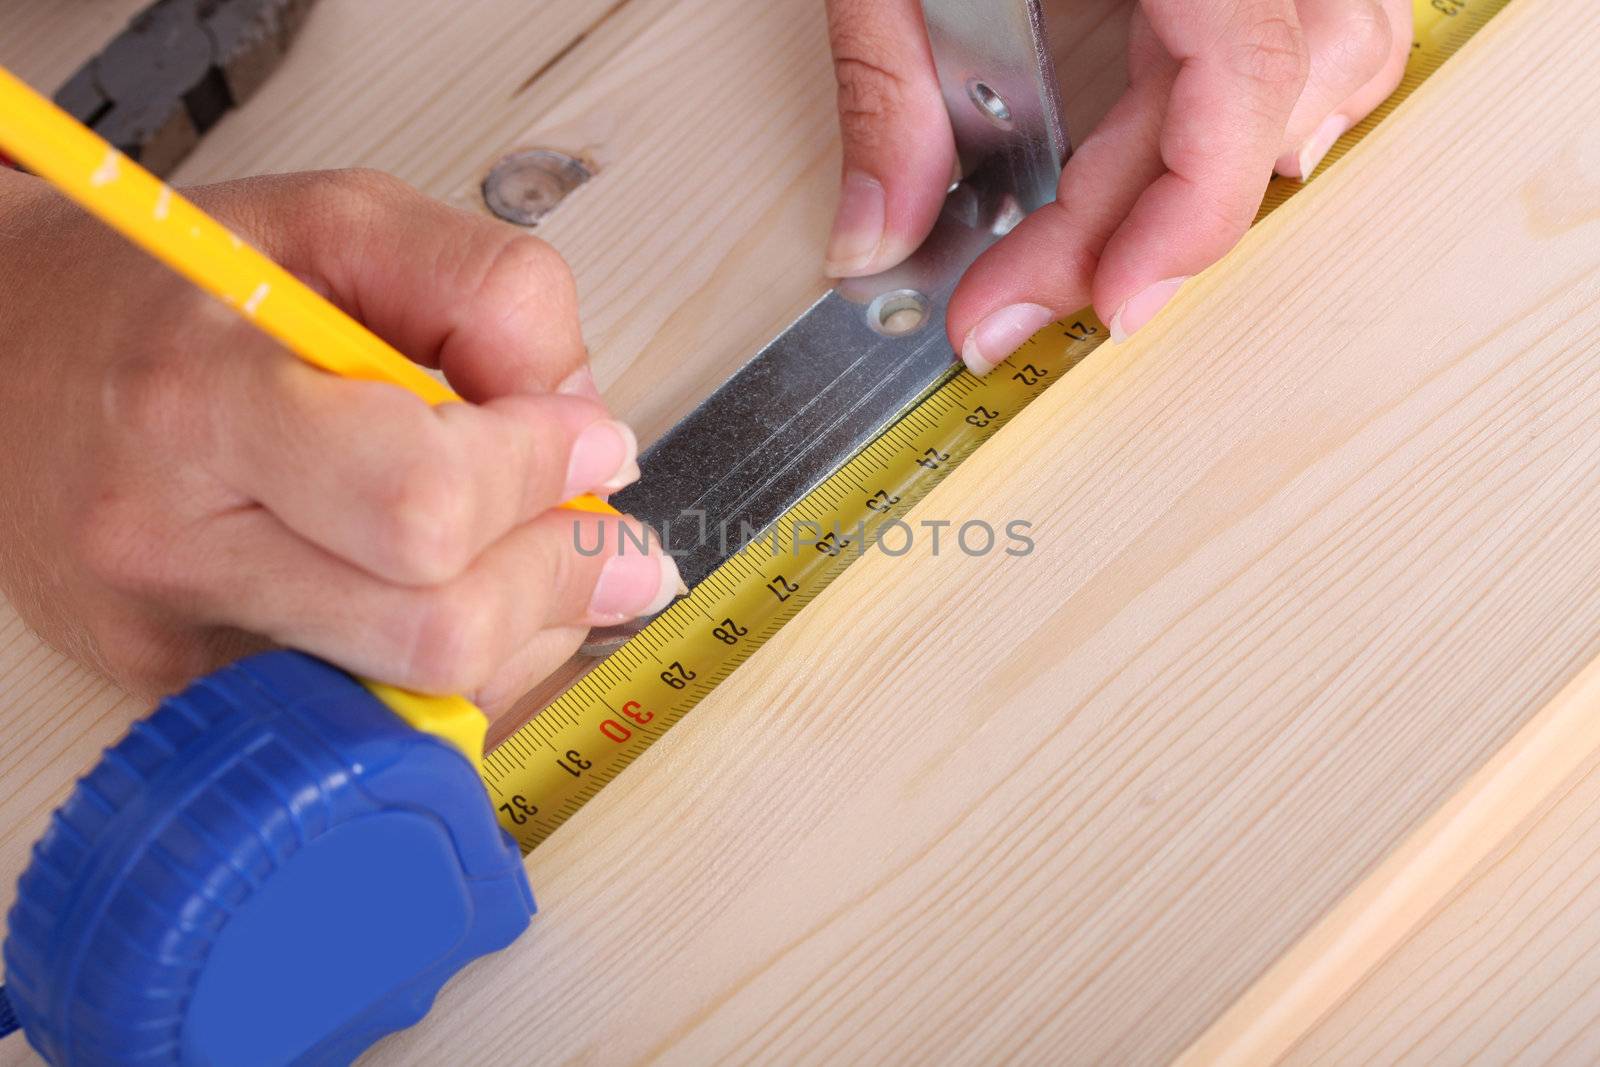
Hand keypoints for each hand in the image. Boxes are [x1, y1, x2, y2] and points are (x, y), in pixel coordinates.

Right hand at [0, 167, 679, 712]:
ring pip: (429, 699)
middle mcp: (171, 547)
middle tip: (599, 518)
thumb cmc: (175, 292)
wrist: (9, 358)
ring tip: (522, 539)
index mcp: (198, 403)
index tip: (591, 440)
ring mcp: (176, 644)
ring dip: (529, 624)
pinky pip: (384, 723)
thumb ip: (489, 295)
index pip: (425, 500)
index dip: (540, 476)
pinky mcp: (192, 698)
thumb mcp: (341, 221)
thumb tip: (587, 428)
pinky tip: (455, 587)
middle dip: (558, 570)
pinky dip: (464, 664)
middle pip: (439, 630)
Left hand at [823, 0, 1411, 368]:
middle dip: (1140, 229)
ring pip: (1334, 53)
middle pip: (1261, 98)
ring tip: (1129, 246)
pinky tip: (1189, 142)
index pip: (1245, 76)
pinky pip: (1318, 13)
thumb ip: (889, 84)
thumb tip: (877, 232)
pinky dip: (1268, 97)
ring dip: (1240, 167)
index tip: (1106, 304)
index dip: (1187, 216)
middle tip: (1020, 301)